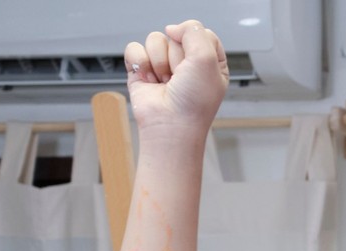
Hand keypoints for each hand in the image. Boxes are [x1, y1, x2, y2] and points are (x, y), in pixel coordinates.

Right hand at [125, 21, 228, 137]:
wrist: (170, 126)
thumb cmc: (194, 101)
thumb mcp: (208, 59)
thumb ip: (194, 31)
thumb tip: (172, 28)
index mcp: (210, 61)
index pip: (200, 32)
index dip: (195, 43)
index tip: (197, 64)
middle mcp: (187, 63)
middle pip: (176, 35)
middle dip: (176, 57)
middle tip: (180, 78)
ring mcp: (163, 66)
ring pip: (155, 39)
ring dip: (160, 62)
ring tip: (165, 82)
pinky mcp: (142, 70)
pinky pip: (135, 48)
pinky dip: (140, 64)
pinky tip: (149, 80)